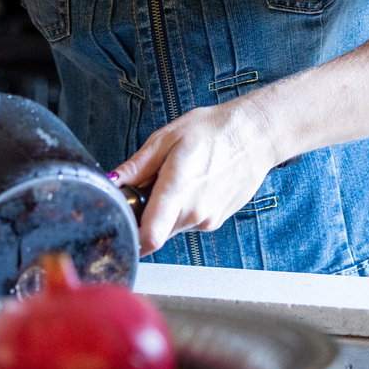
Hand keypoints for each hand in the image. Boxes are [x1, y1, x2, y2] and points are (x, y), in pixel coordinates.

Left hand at [112, 99, 281, 254]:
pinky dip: (183, 209)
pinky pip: (188, 222)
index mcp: (178, 189)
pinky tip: (194, 184)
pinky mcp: (216, 221)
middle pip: (155, 232)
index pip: (150, 237)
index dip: (131, 237)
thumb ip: (137, 166)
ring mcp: (207, 220)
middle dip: (145, 215)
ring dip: (165, 211)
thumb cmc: (214, 131)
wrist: (255, 136)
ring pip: (172, 227)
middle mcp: (194, 212)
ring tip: (179, 179)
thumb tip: (113, 181)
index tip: (121, 226)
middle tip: (150, 186)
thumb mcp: (167, 138)